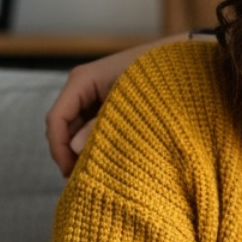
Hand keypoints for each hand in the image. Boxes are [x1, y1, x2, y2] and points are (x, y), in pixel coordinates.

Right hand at [45, 37, 176, 175]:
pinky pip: (93, 124)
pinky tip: (107, 156)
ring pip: (77, 127)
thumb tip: (73, 148)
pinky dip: (96, 140)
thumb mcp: (130, 105)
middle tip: (82, 179)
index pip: (56, 119)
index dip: (59, 149)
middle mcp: (83, 86)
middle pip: (64, 126)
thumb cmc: (158, 77)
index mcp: (82, 80)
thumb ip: (100, 127)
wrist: (184, 62)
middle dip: (69, 152)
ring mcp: (94, 93)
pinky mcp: (108, 101)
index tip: (70, 173)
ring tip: (96, 172)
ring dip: (83, 148)